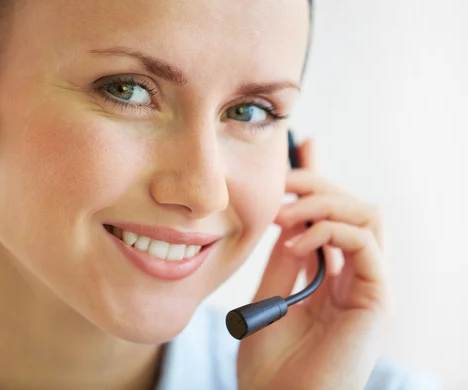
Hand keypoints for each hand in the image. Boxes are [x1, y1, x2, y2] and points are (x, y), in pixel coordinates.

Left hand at [237, 138, 389, 389]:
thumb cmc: (270, 364)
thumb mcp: (270, 295)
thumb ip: (284, 258)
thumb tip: (287, 216)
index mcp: (333, 277)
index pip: (335, 216)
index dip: (323, 180)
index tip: (306, 146)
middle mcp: (357, 278)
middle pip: (355, 208)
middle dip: (318, 186)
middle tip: (283, 182)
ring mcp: (370, 288)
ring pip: (368, 216)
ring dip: (324, 203)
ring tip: (284, 213)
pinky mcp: (377, 300)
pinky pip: (365, 241)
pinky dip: (330, 229)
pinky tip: (296, 241)